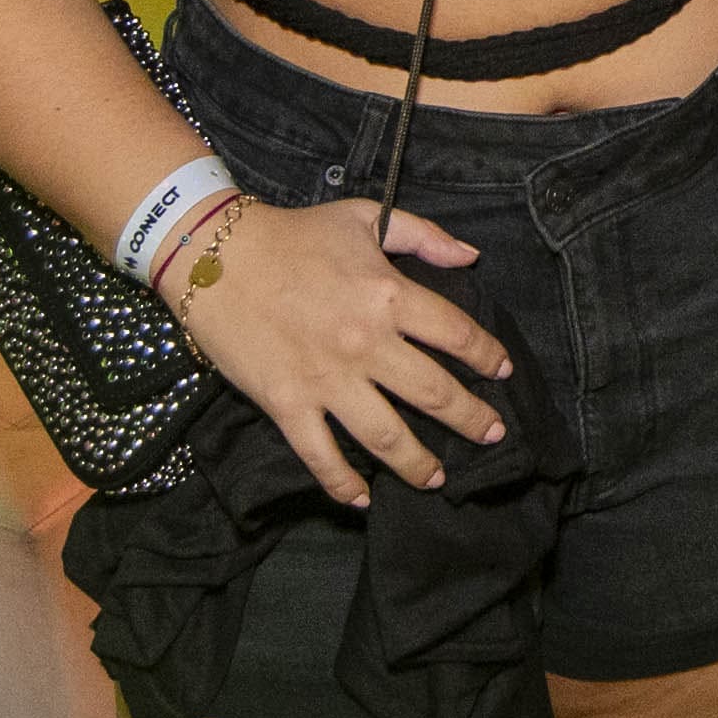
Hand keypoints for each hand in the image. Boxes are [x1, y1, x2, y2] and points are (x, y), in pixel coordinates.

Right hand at [174, 197, 514, 509]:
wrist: (215, 255)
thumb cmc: (293, 233)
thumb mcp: (366, 218)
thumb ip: (424, 236)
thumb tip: (471, 256)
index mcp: (389, 295)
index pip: (457, 334)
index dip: (488, 355)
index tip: (502, 371)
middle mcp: (366, 344)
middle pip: (434, 394)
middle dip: (472, 420)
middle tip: (493, 435)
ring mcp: (327, 380)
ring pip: (385, 435)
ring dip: (417, 462)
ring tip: (437, 478)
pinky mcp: (287, 404)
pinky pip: (321, 454)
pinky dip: (343, 483)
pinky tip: (363, 499)